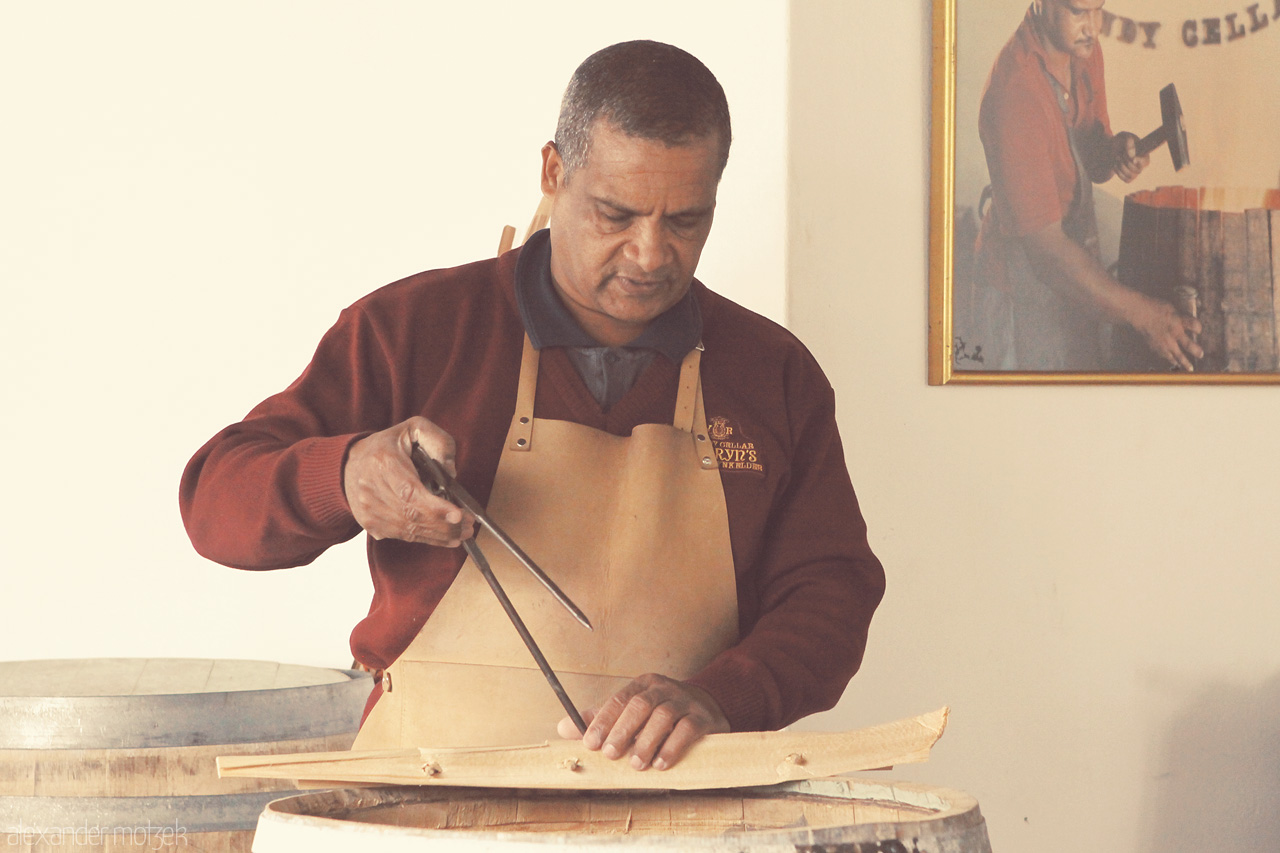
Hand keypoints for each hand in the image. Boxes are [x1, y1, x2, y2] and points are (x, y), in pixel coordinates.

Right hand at [342, 416, 475, 545]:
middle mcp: (372, 488)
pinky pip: (403, 536)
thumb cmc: (386, 446)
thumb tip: (450, 471)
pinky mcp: (370, 524)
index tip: (457, 514)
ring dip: (439, 535)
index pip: (410, 491)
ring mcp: (369, 510)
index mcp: (383, 461)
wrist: (349, 465)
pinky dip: (426, 538)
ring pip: (409, 530)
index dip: (435, 507)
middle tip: (468, 526)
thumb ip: (438, 442)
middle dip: (444, 524)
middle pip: (412, 515)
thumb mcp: (414, 429)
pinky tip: (445, 537)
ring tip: (462, 533)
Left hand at [556, 673, 728, 770]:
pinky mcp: (703, 718)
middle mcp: (663, 689)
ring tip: (637, 765)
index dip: (603, 721)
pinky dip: (673, 747)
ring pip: (664, 716)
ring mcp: (685, 701)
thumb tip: (563, 728)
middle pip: (641, 704)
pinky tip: (661, 764)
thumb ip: (601, 721)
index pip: (619, 699)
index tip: (590, 744)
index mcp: (642, 685)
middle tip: (611, 755)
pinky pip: (688, 729)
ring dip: (647, 742)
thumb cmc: (661, 715)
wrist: (708, 708)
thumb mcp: (631, 713)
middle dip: (623, 730)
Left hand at [1112, 132, 1148, 182]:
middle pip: (1138, 170)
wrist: (1112, 148)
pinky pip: (1127, 180)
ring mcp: (1136, 171)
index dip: (1140, 162)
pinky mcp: (1130, 176)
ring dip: (1121, 168)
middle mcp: (1142, 163)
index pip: (1146, 161)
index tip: (1133, 159)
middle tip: (1120, 155)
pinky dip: (1119, 173)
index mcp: (1145, 153)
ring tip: (1117, 158)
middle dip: (1127, 163)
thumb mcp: (1123, 137)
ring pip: (1132, 176)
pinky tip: (1115, 165)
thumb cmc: (1120, 140)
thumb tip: (1132, 156)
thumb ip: (1128, 142)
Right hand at [1127, 294, 1203, 370]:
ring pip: (1176, 355)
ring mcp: (1164, 342)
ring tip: (1189, 368)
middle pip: (1188, 345)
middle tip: (1201, 355)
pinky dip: (1170, 360)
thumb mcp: (1172, 307)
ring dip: (1184, 362)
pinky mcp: (1155, 346)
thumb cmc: (1155, 307)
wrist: (1138, 313)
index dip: (1198, 329)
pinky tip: (1173, 362)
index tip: (1198, 330)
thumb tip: (1195, 318)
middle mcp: (1173, 333)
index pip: (1195, 326)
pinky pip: (1165, 356)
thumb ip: (1182, 316)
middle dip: (1196, 351)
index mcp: (1179, 321)